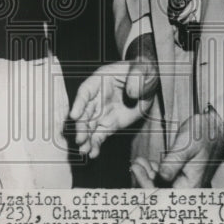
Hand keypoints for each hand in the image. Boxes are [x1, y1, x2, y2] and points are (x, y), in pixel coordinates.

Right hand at [70, 35, 159, 158]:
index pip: (85, 91)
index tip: (74, 115)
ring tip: (85, 150)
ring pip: (89, 126)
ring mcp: (102, 112)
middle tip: (80, 139)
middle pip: (84, 112)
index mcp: (100, 80)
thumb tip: (130, 93)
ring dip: (86, 138)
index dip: (79, 103)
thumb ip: (137, 78)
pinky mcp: (109, 124)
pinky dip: (96, 144)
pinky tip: (93, 153)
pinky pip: (100, 135)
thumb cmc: (142, 73)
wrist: (148, 85)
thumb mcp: (142, 70)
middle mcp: (97, 97)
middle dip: (81, 126)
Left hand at [130, 110, 223, 187]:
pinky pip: (161, 181)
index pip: (165, 195)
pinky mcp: (178, 178)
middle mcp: (186, 189)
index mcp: (191, 186)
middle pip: (159, 195)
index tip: (136, 171)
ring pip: (158, 188)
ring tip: (138, 162)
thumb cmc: (204, 134)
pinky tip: (145, 163)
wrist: (214, 126)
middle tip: (135, 165)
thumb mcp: (187, 145)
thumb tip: (162, 177)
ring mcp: (182, 184)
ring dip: (145, 177)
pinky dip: (151, 173)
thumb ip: (174, 162)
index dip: (147, 185)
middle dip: (143, 181)